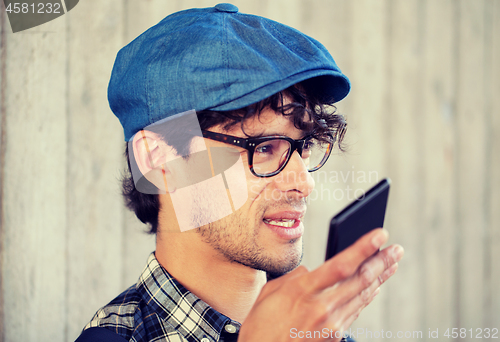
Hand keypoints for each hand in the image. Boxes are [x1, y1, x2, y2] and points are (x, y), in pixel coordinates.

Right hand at [238, 228, 402, 341]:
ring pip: (363, 296)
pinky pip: (356, 311)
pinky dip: (367, 296)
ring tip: (392, 264)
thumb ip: (293, 278)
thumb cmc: (261, 326)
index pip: (341, 265)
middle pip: (360, 280)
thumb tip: (311, 271)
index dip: (364, 249)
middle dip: (382, 261)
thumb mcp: (269, 293)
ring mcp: (331, 325)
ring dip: (380, 277)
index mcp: (302, 291)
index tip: (380, 235)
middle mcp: (321, 308)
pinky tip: (374, 287)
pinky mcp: (335, 337)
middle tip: (396, 249)